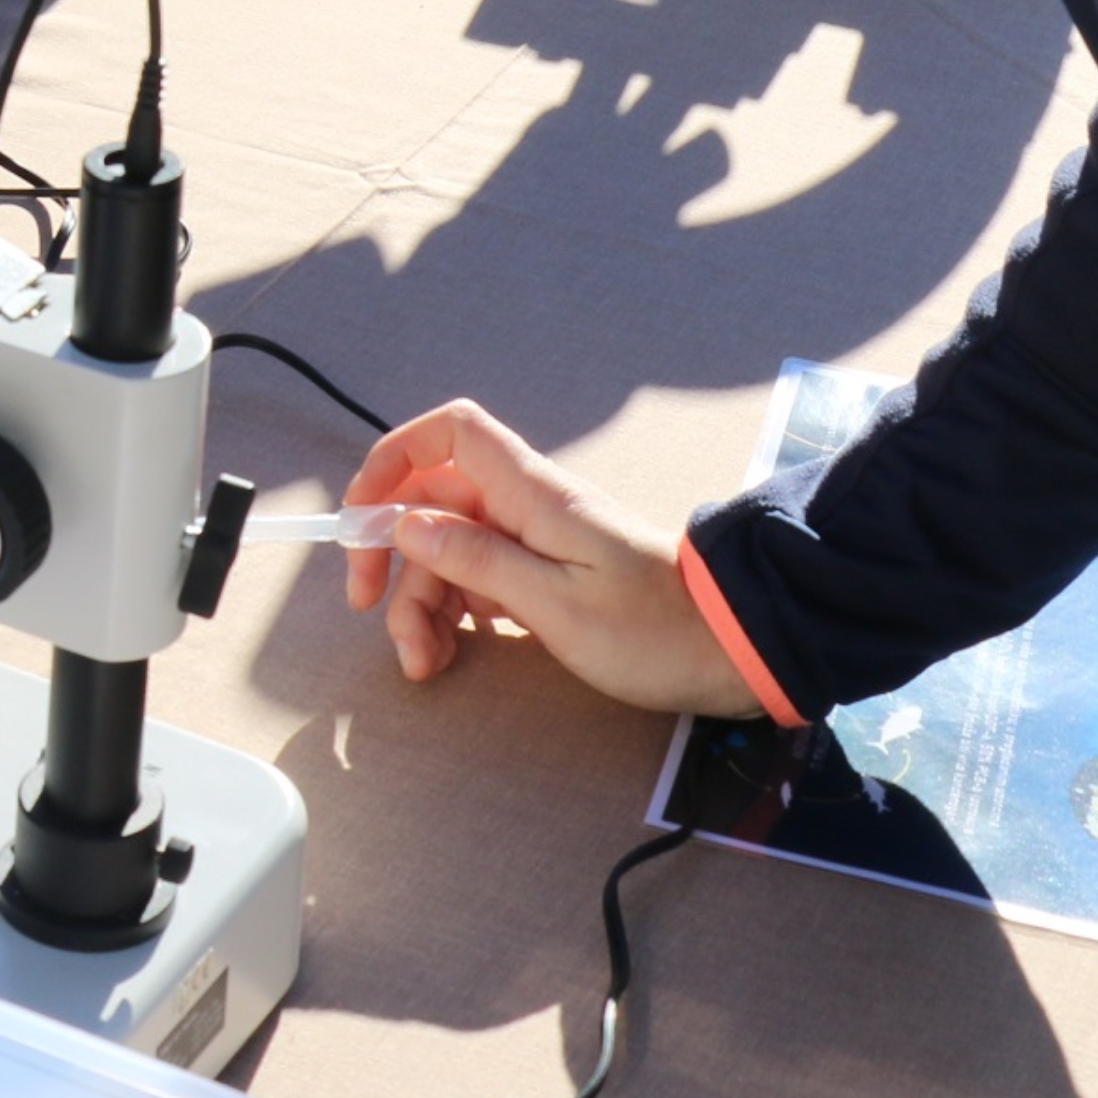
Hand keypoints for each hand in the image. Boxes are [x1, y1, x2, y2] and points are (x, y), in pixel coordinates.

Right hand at [339, 399, 760, 717]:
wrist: (736, 650)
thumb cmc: (653, 632)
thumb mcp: (556, 605)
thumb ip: (476, 560)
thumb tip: (406, 523)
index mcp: (531, 495)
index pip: (447, 434)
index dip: (392, 460)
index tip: (360, 519)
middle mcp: (528, 506)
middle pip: (433, 504)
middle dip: (393, 557)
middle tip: (372, 613)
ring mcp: (538, 540)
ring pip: (451, 549)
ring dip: (422, 601)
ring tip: (424, 663)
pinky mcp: (549, 574)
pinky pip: (481, 578)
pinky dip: (455, 612)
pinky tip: (452, 651)